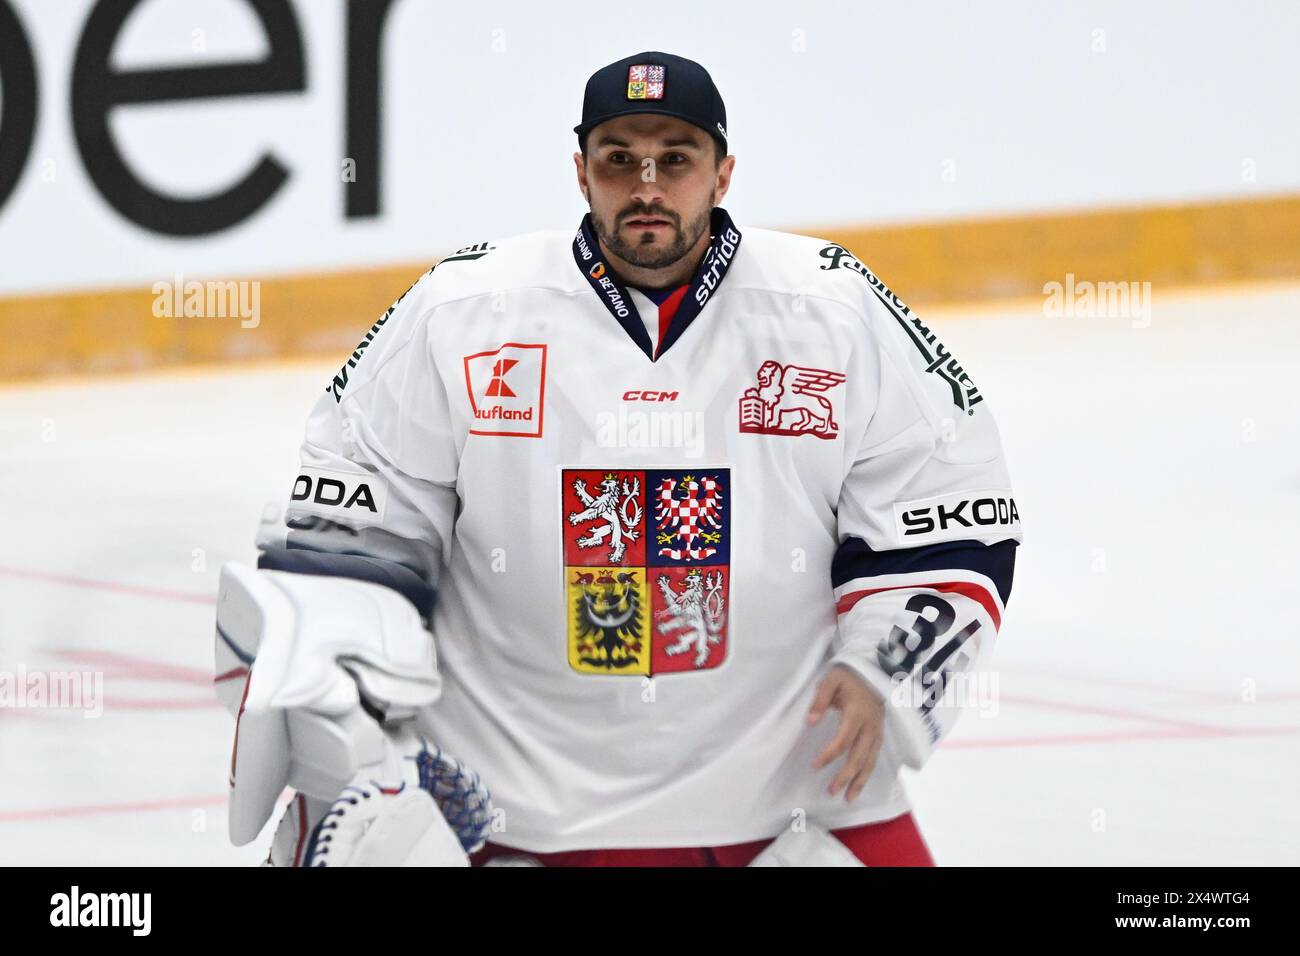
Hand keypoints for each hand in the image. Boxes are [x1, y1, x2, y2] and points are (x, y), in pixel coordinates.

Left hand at [806, 664, 885, 801]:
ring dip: (859, 781)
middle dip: (845, 776)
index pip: (843, 739)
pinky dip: (867, 775)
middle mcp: (870, 726)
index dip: (829, 754)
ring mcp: (877, 733)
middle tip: (830, 792)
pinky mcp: (879, 736)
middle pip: (858, 756)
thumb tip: (809, 722)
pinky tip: (858, 786)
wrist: (872, 672)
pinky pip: (874, 759)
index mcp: (857, 712)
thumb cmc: (847, 678)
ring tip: (847, 799)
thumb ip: (820, 700)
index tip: (815, 766)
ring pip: (870, 762)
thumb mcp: (830, 680)